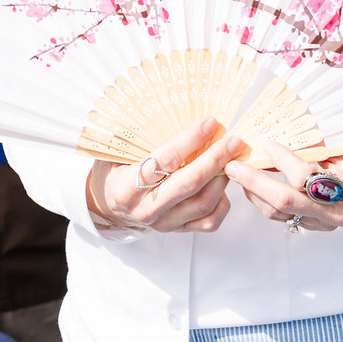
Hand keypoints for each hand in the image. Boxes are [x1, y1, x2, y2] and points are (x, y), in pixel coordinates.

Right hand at [86, 119, 240, 233]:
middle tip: (233, 140)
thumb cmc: (115, 171)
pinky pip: (209, 221)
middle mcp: (147, 207)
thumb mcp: (117, 151)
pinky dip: (222, 201)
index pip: (165, 160)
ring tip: (231, 158)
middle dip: (216, 159)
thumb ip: (140, 137)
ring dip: (222, 177)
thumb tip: (176, 111)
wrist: (109, 205)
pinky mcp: (178, 230)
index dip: (190, 140)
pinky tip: (220, 183)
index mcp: (127, 185)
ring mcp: (164, 222)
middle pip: (190, 183)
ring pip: (204, 202)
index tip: (210, 123)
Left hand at [225, 143, 342, 231]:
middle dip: (255, 181)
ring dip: (253, 191)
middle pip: (286, 200)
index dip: (283, 159)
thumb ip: (315, 142)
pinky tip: (250, 184)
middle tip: (232, 165)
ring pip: (279, 212)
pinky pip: (280, 216)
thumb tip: (280, 125)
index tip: (266, 144)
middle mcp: (337, 211)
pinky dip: (261, 199)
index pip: (307, 177)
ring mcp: (324, 223)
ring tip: (236, 172)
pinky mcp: (312, 227)